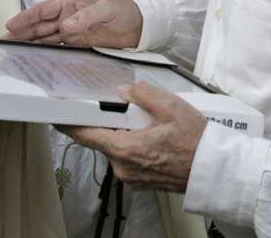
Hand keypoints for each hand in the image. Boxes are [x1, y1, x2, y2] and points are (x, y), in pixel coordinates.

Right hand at [5, 0, 142, 47]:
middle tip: (4, 41)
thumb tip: (65, 26)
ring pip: (44, 38)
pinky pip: (57, 48)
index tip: (11, 24)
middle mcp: (66, 17)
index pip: (43, 10)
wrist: (139, 26)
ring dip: (29, 43)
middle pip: (39, 26)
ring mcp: (70, 31)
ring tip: (12, 51)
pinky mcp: (77, 44)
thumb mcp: (106, 10)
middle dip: (21, 33)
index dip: (26, 17)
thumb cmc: (123, 11)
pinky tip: (34, 58)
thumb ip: (85, 17)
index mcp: (70, 3)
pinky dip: (44, 53)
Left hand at [59, 81, 206, 191]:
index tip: (56, 114)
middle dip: (112, 121)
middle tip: (133, 111)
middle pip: (102, 138)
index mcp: (126, 148)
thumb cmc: (195, 142)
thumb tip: (125, 90)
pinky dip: (135, 145)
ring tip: (151, 126)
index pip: (85, 135)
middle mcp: (124, 166)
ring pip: (117, 147)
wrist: (213, 170)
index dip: (69, 123)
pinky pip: (128, 157)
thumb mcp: (171, 107)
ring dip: (126, 133)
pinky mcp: (140, 180)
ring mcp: (132, 176)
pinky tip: (153, 138)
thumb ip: (143, 94)